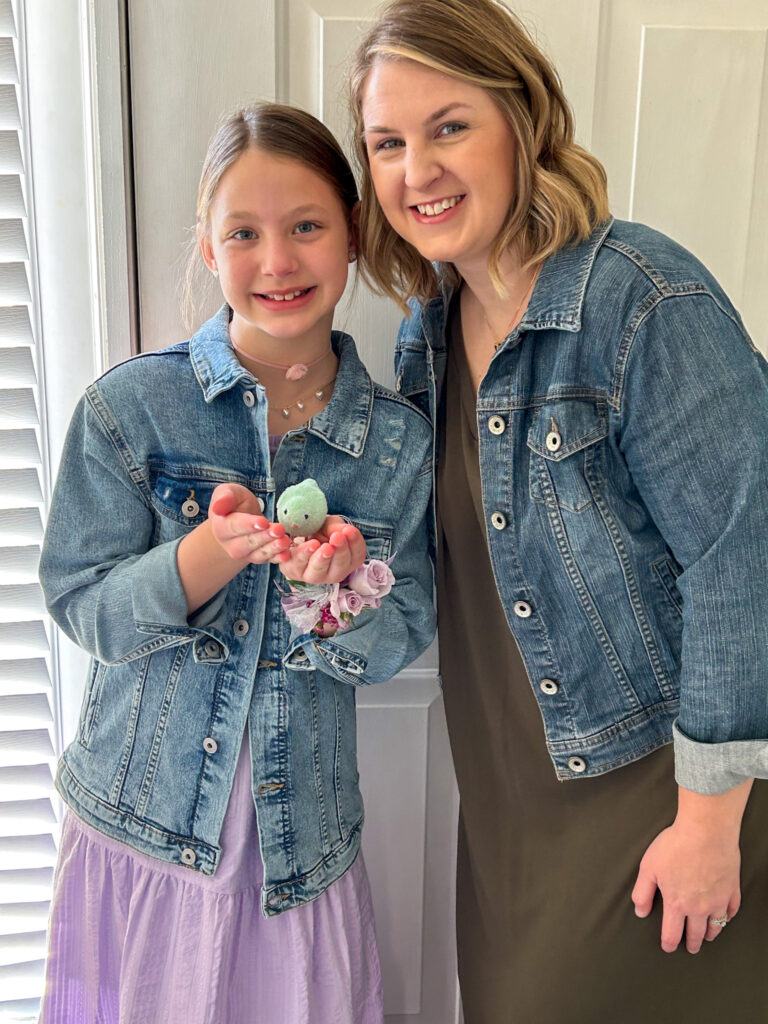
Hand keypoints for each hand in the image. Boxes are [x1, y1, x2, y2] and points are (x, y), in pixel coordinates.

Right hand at [208, 484, 290, 563]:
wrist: (240, 516)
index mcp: (221, 528)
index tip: (262, 522)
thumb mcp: (228, 492)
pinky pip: (268, 560)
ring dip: (273, 548)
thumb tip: (217, 508)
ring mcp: (245, 553)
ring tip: (285, 541)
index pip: (234, 527)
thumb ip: (224, 498)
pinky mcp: (258, 557)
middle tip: (279, 529)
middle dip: (265, 536)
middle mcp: (231, 544)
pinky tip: (287, 554)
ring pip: (259, 553)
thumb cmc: (234, 503)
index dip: (249, 525)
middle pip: (248, 542)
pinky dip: (278, 558)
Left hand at [277, 518, 366, 584]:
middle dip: (339, 551)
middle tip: (337, 537)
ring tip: (318, 545)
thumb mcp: (333, 526)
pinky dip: (297, 554)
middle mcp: (334, 573)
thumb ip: (337, 528)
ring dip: (320, 558)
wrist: (300, 537)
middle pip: (340, 567)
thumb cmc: (322, 533)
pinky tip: (297, 542)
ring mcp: (314, 576)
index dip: (354, 542)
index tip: (349, 530)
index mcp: (349, 561)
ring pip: (318, 570)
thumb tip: (342, 532)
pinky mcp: (294, 571)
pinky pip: (295, 564)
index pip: (357, 555)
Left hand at [632, 795, 745, 953]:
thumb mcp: (649, 867)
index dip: (668, 943)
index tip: (668, 947)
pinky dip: (727, 916)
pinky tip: (724, 915)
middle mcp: (699, 907)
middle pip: (696, 934)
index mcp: (677, 903)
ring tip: (706, 936)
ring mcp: (718, 900)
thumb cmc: (676, 846)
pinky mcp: (732, 889)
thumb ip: (643, 892)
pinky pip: (732, 910)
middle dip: (691, 943)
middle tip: (690, 947)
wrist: (706, 831)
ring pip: (716, 926)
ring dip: (710, 934)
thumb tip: (640, 911)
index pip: (672, 933)